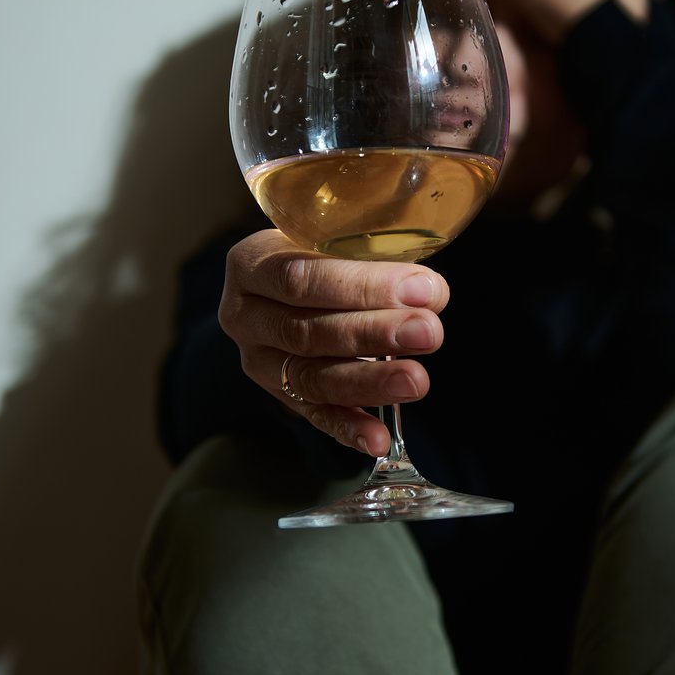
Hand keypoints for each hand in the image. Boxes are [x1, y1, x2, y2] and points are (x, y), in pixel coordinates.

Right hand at [217, 230, 448, 456]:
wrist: (285, 280)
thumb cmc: (318, 251)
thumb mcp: (328, 235)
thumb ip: (369, 255)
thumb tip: (430, 292)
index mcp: (251, 264)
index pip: (300, 278)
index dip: (363, 286)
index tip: (422, 289)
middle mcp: (244, 315)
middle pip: (308, 330)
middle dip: (374, 333)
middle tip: (428, 332)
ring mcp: (258, 361)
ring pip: (312, 376)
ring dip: (369, 382)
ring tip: (415, 380)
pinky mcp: (278, 395)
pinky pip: (313, 415)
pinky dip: (347, 427)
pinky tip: (378, 439)